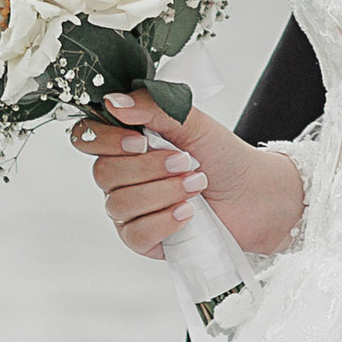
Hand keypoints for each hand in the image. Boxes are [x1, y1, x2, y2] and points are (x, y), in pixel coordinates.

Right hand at [71, 95, 306, 261]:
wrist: (255, 194)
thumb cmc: (224, 155)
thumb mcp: (192, 122)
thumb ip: (152, 107)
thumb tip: (113, 102)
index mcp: (128, 141)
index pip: (86, 138)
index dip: (104, 140)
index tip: (140, 140)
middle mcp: (123, 175)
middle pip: (102, 173)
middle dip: (148, 167)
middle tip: (186, 161)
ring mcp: (131, 209)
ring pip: (119, 204)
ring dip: (163, 192)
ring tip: (196, 184)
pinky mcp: (145, 239)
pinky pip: (135, 234)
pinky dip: (163, 221)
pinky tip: (187, 213)